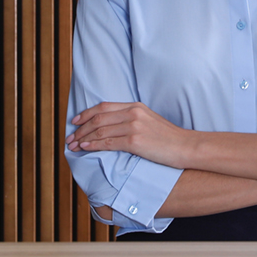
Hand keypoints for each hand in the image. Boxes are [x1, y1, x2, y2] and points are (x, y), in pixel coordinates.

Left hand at [66, 101, 187, 166]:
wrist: (186, 146)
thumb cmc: (169, 138)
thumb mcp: (150, 121)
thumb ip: (132, 119)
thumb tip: (112, 127)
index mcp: (136, 106)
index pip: (104, 107)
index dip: (86, 114)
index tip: (75, 122)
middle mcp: (133, 113)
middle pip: (98, 118)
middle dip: (80, 128)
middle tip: (70, 137)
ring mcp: (134, 127)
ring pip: (100, 131)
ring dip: (83, 138)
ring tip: (73, 145)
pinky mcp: (135, 141)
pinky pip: (108, 143)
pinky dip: (93, 146)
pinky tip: (85, 149)